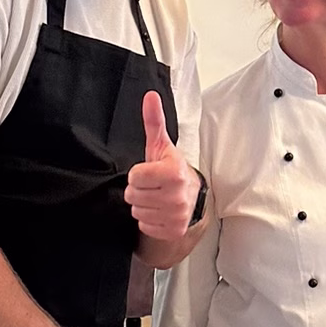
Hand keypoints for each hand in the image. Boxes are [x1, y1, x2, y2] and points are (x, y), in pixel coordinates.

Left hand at [124, 92, 200, 242]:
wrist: (192, 195)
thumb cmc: (171, 168)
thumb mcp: (160, 145)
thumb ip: (153, 121)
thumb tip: (149, 96)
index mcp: (174, 172)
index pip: (134, 176)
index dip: (138, 174)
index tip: (150, 172)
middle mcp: (177, 195)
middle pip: (133, 196)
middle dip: (139, 190)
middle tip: (152, 186)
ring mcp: (177, 215)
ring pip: (137, 212)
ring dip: (143, 205)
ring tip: (155, 197)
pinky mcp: (174, 230)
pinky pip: (145, 226)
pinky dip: (149, 220)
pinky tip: (159, 211)